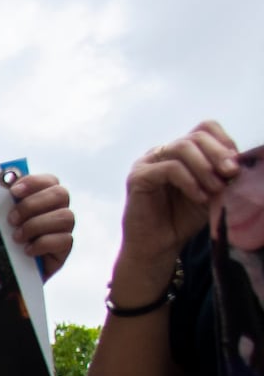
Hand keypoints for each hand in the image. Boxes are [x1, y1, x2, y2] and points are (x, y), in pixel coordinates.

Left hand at [5, 172, 74, 279]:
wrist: (4, 274)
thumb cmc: (1, 242)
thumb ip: (4, 202)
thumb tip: (3, 185)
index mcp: (44, 198)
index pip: (50, 181)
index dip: (33, 182)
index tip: (13, 191)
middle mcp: (58, 210)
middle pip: (61, 194)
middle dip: (32, 205)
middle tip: (11, 219)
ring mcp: (64, 229)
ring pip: (65, 216)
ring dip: (37, 225)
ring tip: (17, 237)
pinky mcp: (64, 249)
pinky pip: (65, 240)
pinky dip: (43, 243)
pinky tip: (27, 250)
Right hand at [113, 120, 242, 300]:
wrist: (159, 246)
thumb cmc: (183, 219)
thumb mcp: (211, 191)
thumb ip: (222, 174)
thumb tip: (237, 161)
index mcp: (180, 152)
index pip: (204, 129)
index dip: (223, 142)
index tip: (235, 165)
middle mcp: (162, 152)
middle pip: (196, 136)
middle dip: (218, 154)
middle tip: (231, 173)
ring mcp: (147, 163)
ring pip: (182, 147)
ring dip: (205, 168)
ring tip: (214, 189)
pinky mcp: (138, 177)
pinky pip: (170, 168)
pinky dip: (189, 181)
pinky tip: (198, 197)